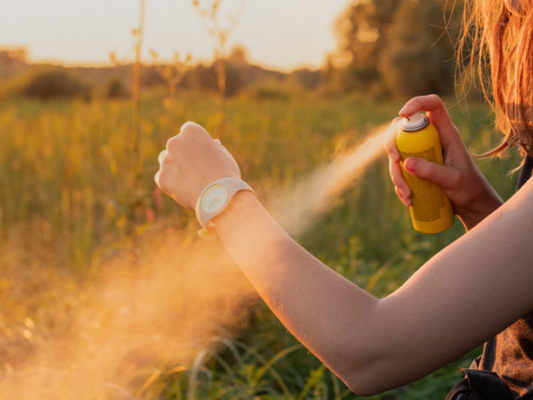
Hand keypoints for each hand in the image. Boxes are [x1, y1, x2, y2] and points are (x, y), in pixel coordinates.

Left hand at [155, 121, 240, 209]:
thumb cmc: (226, 174)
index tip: (202, 153)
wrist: (219, 196)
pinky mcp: (161, 178)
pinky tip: (185, 189)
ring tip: (190, 180)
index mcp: (191, 131)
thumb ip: (214, 148)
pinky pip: (162, 177)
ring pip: (165, 160)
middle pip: (175, 145)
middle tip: (196, 169)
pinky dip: (171, 182)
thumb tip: (213, 144)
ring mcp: (166, 160)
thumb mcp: (224, 155)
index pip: (188, 131)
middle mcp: (175, 142)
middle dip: (183, 154)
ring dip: (174, 166)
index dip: (195, 143)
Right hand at [384, 95, 502, 230]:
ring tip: (408, 195)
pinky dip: (399, 185)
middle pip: (403, 128)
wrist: (471, 206)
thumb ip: (432, 171)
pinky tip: (408, 199)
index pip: (432, 105)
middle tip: (395, 161)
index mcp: (446, 133)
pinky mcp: (415, 167)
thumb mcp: (453, 180)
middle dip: (392, 144)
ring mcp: (421, 153)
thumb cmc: (469, 189)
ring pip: (397, 153)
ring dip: (396, 174)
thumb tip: (405, 163)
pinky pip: (399, 170)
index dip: (416, 103)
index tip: (403, 114)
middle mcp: (431, 139)